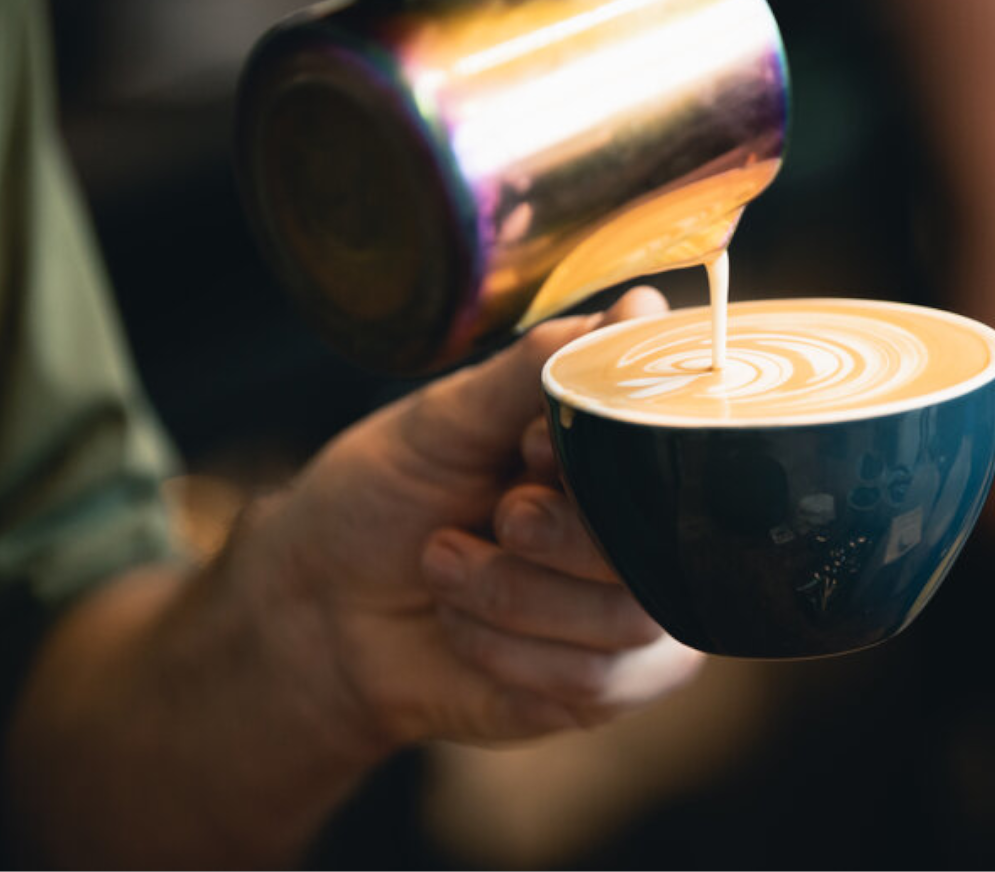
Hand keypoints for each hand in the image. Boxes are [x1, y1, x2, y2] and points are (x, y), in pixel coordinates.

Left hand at [236, 285, 701, 749]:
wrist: (316, 611)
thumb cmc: (382, 497)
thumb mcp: (450, 416)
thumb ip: (544, 366)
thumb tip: (643, 305)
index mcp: (616, 455)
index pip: (678, 450)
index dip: (615, 455)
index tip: (527, 446)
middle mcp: (642, 530)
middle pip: (666, 541)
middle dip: (563, 534)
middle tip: (496, 515)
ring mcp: (632, 614)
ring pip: (629, 617)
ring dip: (514, 594)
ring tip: (445, 565)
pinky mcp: (603, 689)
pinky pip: (594, 680)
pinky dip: (509, 650)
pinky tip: (460, 624)